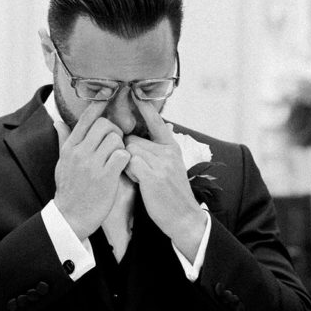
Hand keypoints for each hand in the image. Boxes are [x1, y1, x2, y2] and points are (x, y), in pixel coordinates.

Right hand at [53, 98, 131, 238]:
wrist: (71, 217)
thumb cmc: (69, 190)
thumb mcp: (61, 163)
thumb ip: (64, 141)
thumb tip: (57, 122)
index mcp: (70, 148)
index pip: (86, 119)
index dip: (99, 105)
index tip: (108, 95)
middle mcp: (80, 152)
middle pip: (104, 125)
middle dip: (114, 130)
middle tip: (116, 142)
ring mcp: (92, 164)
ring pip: (115, 139)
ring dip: (121, 145)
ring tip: (118, 156)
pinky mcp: (106, 177)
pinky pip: (122, 155)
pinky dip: (126, 159)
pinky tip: (123, 166)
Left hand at [124, 100, 206, 259]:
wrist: (184, 218)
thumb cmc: (172, 196)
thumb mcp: (172, 168)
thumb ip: (159, 152)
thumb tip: (149, 136)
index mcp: (172, 148)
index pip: (157, 122)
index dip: (146, 107)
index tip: (136, 91)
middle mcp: (168, 151)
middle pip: (133, 139)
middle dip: (127, 151)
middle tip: (135, 168)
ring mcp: (161, 163)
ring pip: (129, 149)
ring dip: (126, 162)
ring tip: (138, 177)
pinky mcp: (153, 176)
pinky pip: (130, 162)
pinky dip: (128, 171)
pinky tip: (137, 181)